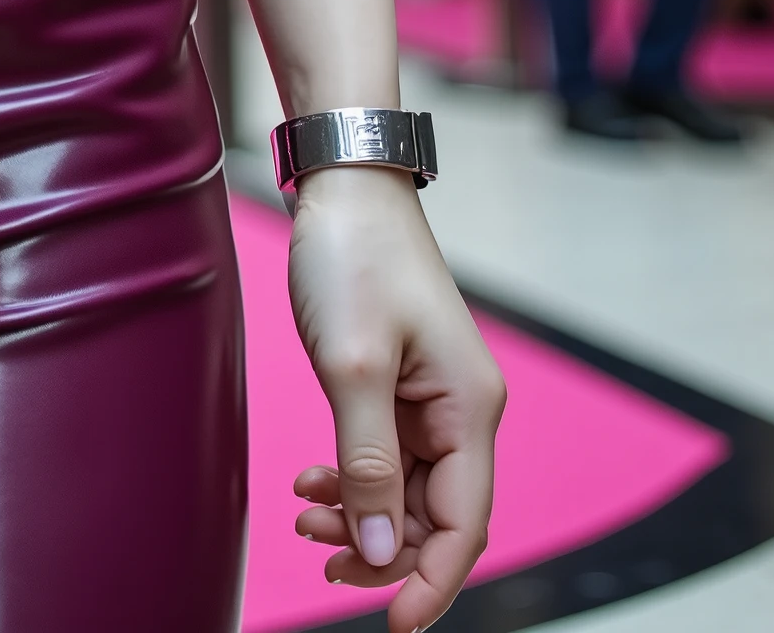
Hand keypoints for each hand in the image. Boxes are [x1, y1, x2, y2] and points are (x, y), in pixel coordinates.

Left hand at [285, 167, 502, 630]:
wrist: (345, 183)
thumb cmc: (354, 259)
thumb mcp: (354, 365)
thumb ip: (369, 463)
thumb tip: (380, 551)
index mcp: (469, 410)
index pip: (465, 526)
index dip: (431, 582)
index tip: (390, 624)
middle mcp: (461, 411)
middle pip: (434, 515)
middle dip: (381, 550)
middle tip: (316, 558)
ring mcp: (431, 397)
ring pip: (405, 490)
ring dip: (360, 516)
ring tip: (304, 519)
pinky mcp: (400, 383)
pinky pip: (385, 456)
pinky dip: (351, 478)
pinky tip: (310, 485)